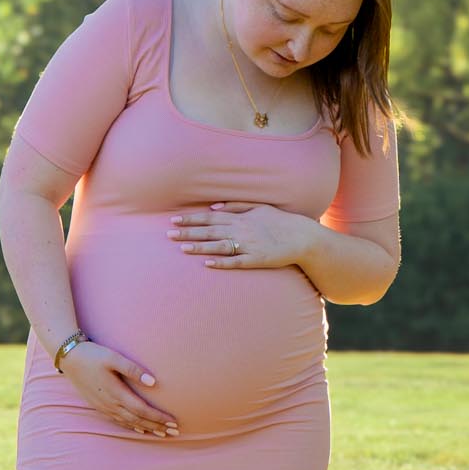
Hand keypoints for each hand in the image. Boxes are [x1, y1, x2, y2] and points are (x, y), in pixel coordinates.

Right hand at [59, 341, 179, 436]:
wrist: (69, 359)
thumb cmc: (93, 355)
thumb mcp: (113, 358)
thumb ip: (133, 369)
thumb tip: (153, 382)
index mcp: (116, 393)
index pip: (142, 410)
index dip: (158, 417)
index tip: (173, 422)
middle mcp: (110, 404)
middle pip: (138, 420)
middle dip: (157, 427)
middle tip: (175, 432)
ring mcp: (104, 407)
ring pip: (129, 423)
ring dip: (147, 429)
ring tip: (162, 434)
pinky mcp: (99, 406)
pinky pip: (119, 421)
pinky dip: (132, 427)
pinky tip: (140, 430)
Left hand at [167, 201, 305, 268]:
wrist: (301, 237)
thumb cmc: (278, 221)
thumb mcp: (258, 206)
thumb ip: (235, 205)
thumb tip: (213, 205)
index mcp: (240, 217)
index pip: (210, 217)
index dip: (191, 219)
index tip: (173, 220)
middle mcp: (241, 230)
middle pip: (209, 231)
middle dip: (188, 233)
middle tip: (168, 235)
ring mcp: (248, 245)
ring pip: (219, 246)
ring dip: (199, 247)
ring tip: (182, 249)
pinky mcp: (255, 260)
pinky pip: (235, 262)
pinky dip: (221, 262)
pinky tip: (207, 264)